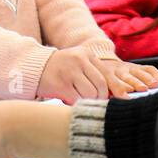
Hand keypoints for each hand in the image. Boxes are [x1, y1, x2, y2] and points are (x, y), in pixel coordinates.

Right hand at [37, 47, 157, 100]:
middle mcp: (79, 60)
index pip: (107, 74)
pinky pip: (76, 100)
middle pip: (101, 85)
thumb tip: (117, 94)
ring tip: (78, 98)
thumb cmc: (60, 70)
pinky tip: (68, 99)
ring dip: (87, 101)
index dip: (116, 88)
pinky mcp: (60, 84)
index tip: (124, 98)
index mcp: (86, 54)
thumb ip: (94, 73)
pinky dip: (75, 103)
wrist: (34, 68)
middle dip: (100, 98)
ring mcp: (69, 71)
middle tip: (95, 102)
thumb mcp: (78, 64)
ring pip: (90, 94)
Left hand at [92, 57, 157, 97]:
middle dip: (136, 83)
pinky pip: (148, 68)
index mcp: (107, 77)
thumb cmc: (105, 82)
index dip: (120, 90)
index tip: (127, 98)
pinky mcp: (139, 66)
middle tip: (143, 89)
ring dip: (147, 79)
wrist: (106, 64)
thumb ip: (109, 95)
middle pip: (127, 77)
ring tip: (155, 85)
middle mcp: (118, 71)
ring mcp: (129, 68)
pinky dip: (155, 74)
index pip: (114, 84)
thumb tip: (115, 107)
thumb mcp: (103, 88)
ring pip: (138, 72)